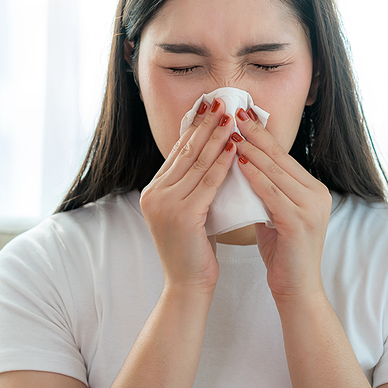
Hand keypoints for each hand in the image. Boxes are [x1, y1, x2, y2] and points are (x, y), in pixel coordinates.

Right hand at [139, 98, 237, 293]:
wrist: (187, 285)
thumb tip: (211, 157)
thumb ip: (192, 187)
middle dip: (205, 124)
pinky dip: (222, 163)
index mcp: (153, 191)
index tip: (210, 108)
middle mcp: (154, 194)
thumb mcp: (188, 211)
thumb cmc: (193, 251)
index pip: (176, 152)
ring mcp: (166, 204)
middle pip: (185, 151)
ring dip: (216, 137)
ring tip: (232, 118)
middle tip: (221, 102)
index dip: (194, 128)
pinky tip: (234, 148)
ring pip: (197, 162)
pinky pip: (208, 182)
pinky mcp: (183, 214)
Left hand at [232, 108, 331, 299]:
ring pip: (276, 171)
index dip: (262, 134)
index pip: (283, 156)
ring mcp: (311, 208)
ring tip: (231, 132)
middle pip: (280, 157)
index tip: (242, 115)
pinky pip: (272, 193)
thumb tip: (242, 165)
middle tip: (234, 113)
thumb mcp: (275, 214)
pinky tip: (239, 163)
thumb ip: (266, 191)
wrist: (297, 290)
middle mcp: (316, 195)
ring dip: (252, 150)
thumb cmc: (282, 253)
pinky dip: (254, 176)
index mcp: (313, 190)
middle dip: (255, 134)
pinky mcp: (300, 222)